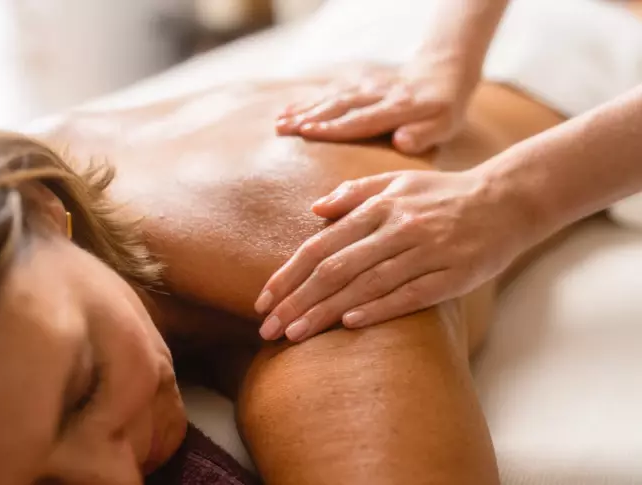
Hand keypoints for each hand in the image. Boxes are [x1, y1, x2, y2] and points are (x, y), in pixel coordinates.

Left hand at [255, 169, 532, 341]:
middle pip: (335, 269)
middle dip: (296, 300)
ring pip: (365, 285)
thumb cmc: (443, 194)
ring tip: (294, 334)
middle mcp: (398, 229)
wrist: (505, 201)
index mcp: (380, 207)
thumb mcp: (399, 181)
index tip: (264, 299)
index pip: (321, 245)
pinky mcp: (451, 276)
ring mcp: (425, 253)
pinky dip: (377, 309)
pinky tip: (348, 324)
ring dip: (325, 312)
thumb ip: (355, 193)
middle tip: (267, 328)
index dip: (289, 273)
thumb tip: (315, 209)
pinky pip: (408, 296)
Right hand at [275, 61, 478, 154]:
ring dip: (302, 109)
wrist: (440, 76)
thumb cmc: (441, 112)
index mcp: (398, 108)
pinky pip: (329, 91)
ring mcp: (365, 86)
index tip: (308, 131)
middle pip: (339, 105)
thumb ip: (424, 135)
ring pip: (330, 97)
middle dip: (308, 116)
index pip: (361, 119)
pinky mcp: (357, 83)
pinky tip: (286, 110)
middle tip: (282, 129)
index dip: (334, 126)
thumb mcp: (443, 126)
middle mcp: (378, 93)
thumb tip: (403, 141)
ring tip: (278, 123)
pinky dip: (307, 100)